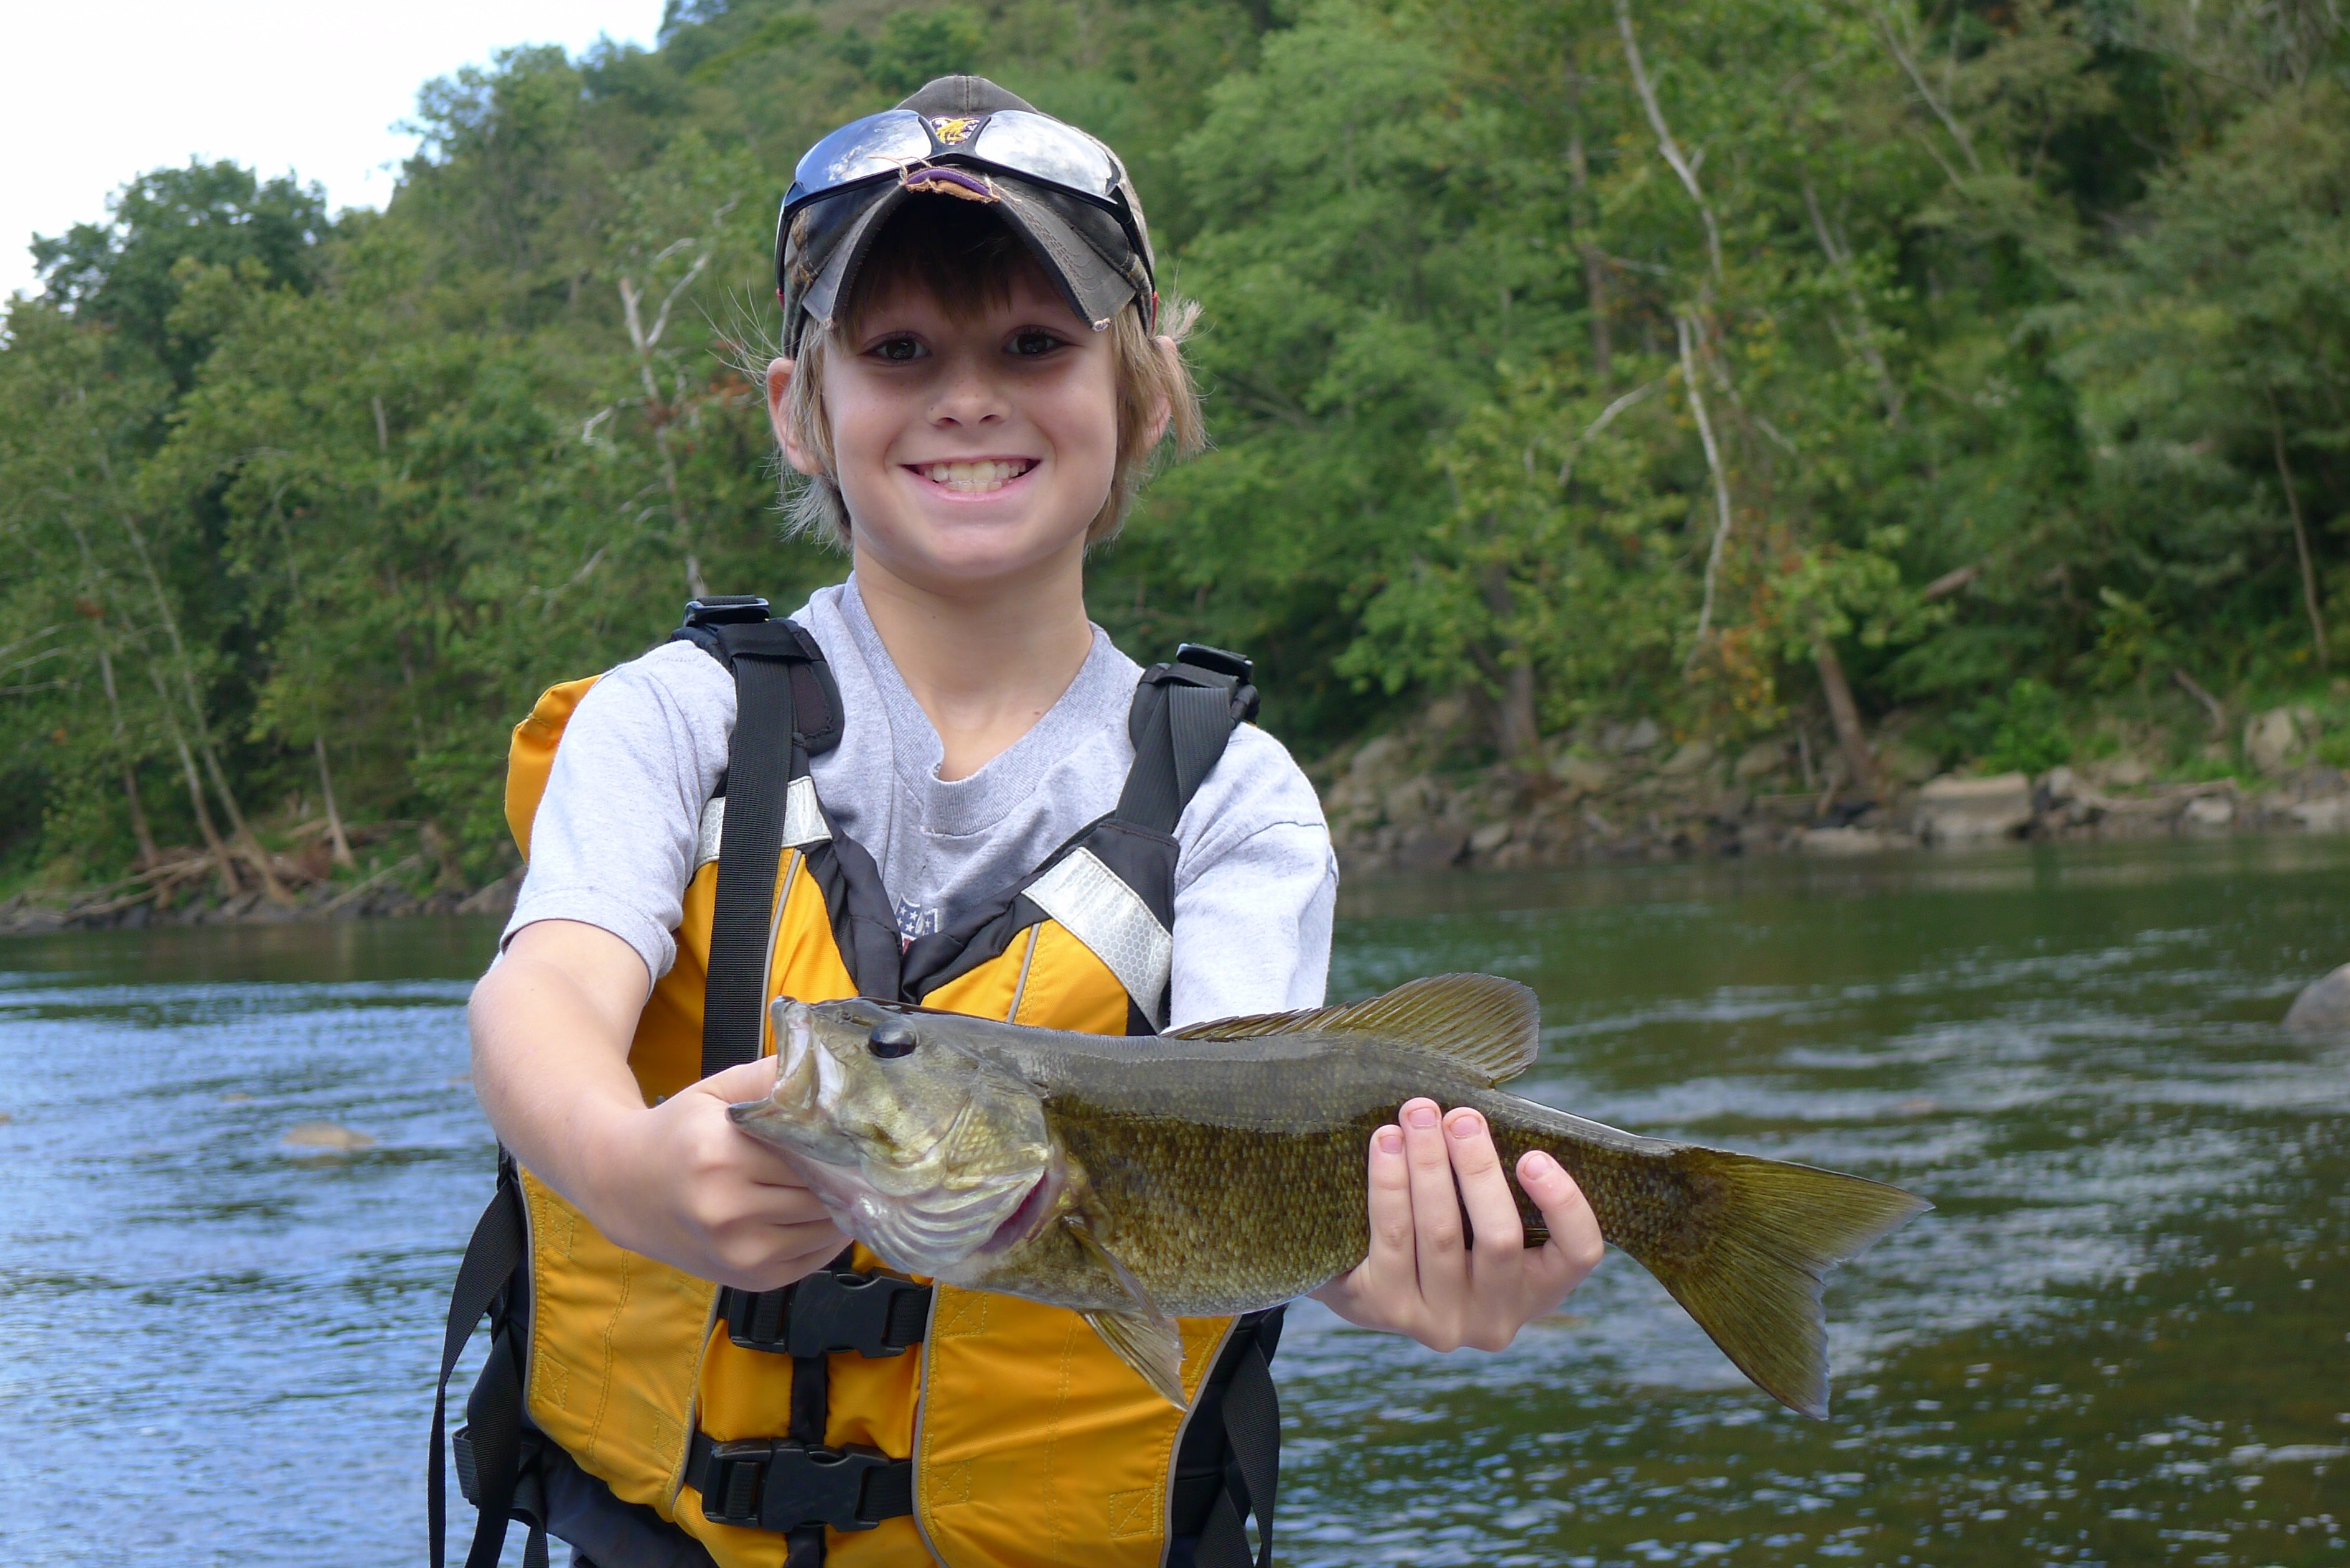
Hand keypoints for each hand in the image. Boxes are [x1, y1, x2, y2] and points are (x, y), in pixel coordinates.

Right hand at [587, 1055, 848, 1292]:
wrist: (621, 1185)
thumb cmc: (676, 1134)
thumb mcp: (717, 1093)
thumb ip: (770, 1077)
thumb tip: (824, 1068)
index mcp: (723, 1156)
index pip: (812, 1153)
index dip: (840, 1145)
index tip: (857, 1138)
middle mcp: (728, 1209)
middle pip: (821, 1193)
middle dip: (845, 1178)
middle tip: (859, 1162)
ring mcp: (738, 1251)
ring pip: (823, 1230)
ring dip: (841, 1210)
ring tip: (844, 1187)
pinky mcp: (747, 1279)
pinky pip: (811, 1261)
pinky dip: (826, 1239)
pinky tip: (824, 1216)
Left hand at [1310, 1097, 1603, 1350]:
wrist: (1372, 1284)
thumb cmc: (1449, 1229)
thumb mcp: (1488, 1217)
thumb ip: (1500, 1181)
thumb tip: (1483, 1118)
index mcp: (1540, 1289)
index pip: (1579, 1254)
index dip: (1564, 1204)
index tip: (1535, 1155)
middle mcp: (1496, 1318)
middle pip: (1500, 1239)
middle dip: (1478, 1167)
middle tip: (1460, 1116)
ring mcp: (1441, 1322)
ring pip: (1441, 1233)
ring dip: (1428, 1163)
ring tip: (1418, 1115)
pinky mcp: (1388, 1309)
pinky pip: (1391, 1236)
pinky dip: (1388, 1182)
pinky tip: (1386, 1144)